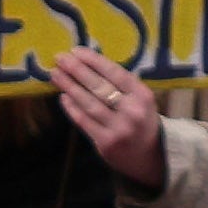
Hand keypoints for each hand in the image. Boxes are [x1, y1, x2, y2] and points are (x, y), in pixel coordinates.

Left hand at [48, 45, 174, 187]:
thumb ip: (122, 85)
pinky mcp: (106, 143)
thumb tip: (89, 63)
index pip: (115, 72)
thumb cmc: (142, 120)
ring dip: (69, 86)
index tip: (76, 51)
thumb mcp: (141, 100)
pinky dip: (72, 108)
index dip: (94, 60)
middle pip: (99, 86)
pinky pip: (84, 121)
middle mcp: (132, 111)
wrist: (151, 156)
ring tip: (55, 74)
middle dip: (77, 70)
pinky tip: (63, 96)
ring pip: (89, 103)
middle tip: (60, 58)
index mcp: (142, 95)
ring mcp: (118, 128)